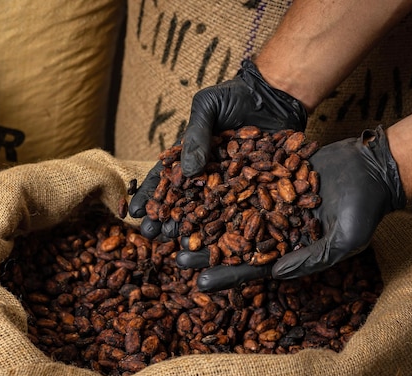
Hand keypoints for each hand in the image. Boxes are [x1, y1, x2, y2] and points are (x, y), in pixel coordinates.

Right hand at [129, 59, 307, 238]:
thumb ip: (195, 136)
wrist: (275, 95)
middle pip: (181, 201)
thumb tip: (187, 172)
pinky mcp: (254, 190)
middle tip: (151, 235)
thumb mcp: (207, 107)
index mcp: (188, 156)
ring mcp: (229, 185)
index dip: (150, 196)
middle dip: (164, 219)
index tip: (135, 212)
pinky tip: (220, 244)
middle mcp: (206, 175)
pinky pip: (240, 210)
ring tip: (177, 244)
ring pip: (207, 211)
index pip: (164, 178)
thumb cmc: (235, 97)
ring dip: (191, 229)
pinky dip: (229, 227)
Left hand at [177, 126, 406, 290]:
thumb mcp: (345, 239)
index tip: (200, 282)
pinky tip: (192, 186)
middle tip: (175, 256)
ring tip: (176, 225)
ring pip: (229, 212)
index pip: (252, 268)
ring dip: (203, 219)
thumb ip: (312, 258)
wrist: (373, 167)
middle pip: (233, 242)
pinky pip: (238, 181)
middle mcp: (274, 228)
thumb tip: (277, 275)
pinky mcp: (269, 175)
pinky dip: (216, 185)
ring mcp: (270, 201)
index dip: (226, 275)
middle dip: (205, 250)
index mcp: (289, 250)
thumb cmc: (366, 209)